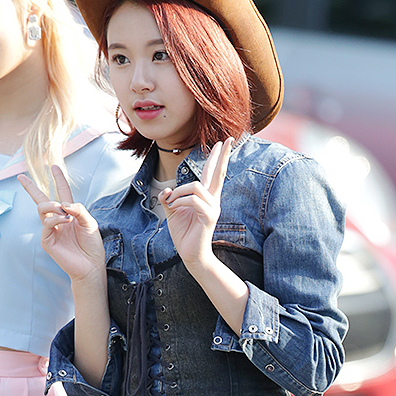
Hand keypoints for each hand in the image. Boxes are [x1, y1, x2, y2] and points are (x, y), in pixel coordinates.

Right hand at [18, 166, 105, 283]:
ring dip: (52, 205)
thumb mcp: (90, 222)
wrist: (91, 265)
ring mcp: (50, 230)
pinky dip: (56, 219)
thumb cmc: (92, 245)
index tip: (53, 166)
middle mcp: (58, 220)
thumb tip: (63, 203)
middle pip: (40, 199)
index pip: (61, 192)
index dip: (58, 179)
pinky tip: (66, 221)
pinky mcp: (47, 240)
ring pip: (42, 208)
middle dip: (30, 188)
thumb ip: (79, 209)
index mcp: (69, 213)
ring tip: (64, 212)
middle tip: (21, 177)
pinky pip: (47, 223)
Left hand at [159, 138, 232, 267]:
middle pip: (218, 173)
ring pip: (195, 186)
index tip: (223, 143)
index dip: (217, 158)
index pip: (212, 174)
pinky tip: (173, 208)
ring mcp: (213, 208)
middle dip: (222, 156)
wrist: (190, 254)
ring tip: (171, 203)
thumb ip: (168, 198)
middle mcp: (212, 200)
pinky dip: (179, 201)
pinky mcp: (209, 216)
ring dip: (178, 192)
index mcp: (205, 197)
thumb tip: (166, 190)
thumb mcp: (172, 211)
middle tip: (229, 140)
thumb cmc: (184, 234)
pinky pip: (193, 200)